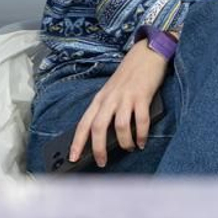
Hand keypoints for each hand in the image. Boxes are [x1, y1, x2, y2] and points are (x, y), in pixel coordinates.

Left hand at [68, 36, 169, 167]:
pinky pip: (141, 120)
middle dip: (98, 148)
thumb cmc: (127, 78)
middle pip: (97, 127)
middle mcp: (109, 99)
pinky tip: (142, 142)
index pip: (83, 123)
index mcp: (99, 99)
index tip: (72, 158)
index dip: (77, 142)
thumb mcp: (111, 93)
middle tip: (102, 162)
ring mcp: (125, 98)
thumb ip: (107, 111)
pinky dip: (141, 134)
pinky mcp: (142, 96)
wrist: (145, 55)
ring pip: (119, 126)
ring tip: (129, 148)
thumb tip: (104, 138)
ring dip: (124, 142)